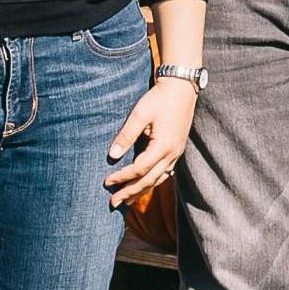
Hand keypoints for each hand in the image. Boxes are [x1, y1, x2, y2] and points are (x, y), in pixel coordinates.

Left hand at [105, 78, 195, 207]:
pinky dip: (154, 181)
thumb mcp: (140, 114)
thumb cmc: (160, 98)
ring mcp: (177, 152)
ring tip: (127, 201)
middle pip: (150, 179)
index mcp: (163, 145)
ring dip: (142, 190)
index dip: (122, 177)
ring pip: (159, 178)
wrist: (182, 86)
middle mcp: (173, 153)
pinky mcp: (177, 148)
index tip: (106, 182)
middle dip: (131, 191)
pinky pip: (166, 172)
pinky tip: (146, 185)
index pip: (139, 169)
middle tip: (113, 203)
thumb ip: (126, 135)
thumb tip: (112, 156)